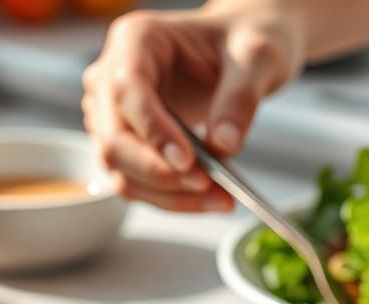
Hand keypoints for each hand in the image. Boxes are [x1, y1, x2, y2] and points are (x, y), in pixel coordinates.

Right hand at [82, 6, 303, 211]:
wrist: (237, 55)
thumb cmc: (240, 43)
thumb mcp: (257, 56)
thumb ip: (241, 96)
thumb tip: (224, 145)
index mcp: (135, 39)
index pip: (127, 91)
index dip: (153, 130)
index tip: (187, 160)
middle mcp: (111, 77)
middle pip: (114, 139)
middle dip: (159, 172)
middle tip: (208, 186)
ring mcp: (111, 114)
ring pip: (120, 170)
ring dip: (168, 194)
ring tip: (219, 199)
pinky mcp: (124, 145)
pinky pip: (136, 183)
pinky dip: (170, 199)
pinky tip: (208, 199)